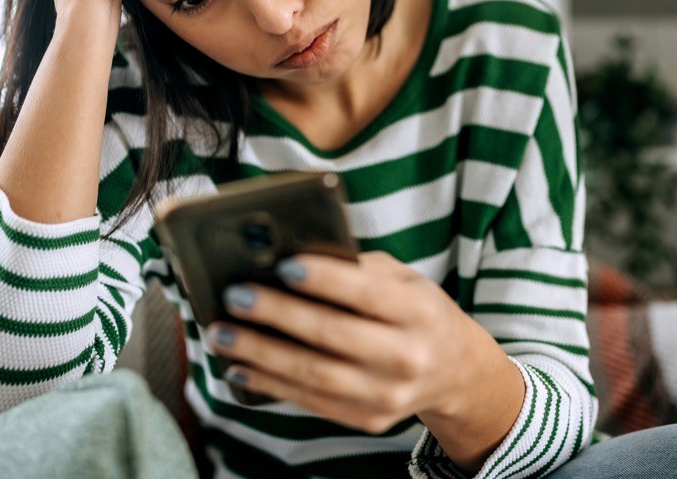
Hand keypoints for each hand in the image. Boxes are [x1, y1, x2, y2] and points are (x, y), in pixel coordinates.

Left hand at [203, 251, 506, 433]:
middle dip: (277, 314)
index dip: (324, 279)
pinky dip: (269, 384)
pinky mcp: (368, 418)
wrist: (454, 371)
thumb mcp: (404, 278)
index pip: (366, 293)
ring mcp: (388, 394)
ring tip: (222, 334)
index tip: (283, 266)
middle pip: (332, 334)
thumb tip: (291, 257)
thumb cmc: (417, 312)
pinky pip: (310, 402)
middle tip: (236, 296)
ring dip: (260, 354)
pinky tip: (239, 367)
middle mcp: (408, 356)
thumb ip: (358, 268)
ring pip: (313, 374)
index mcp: (419, 311)